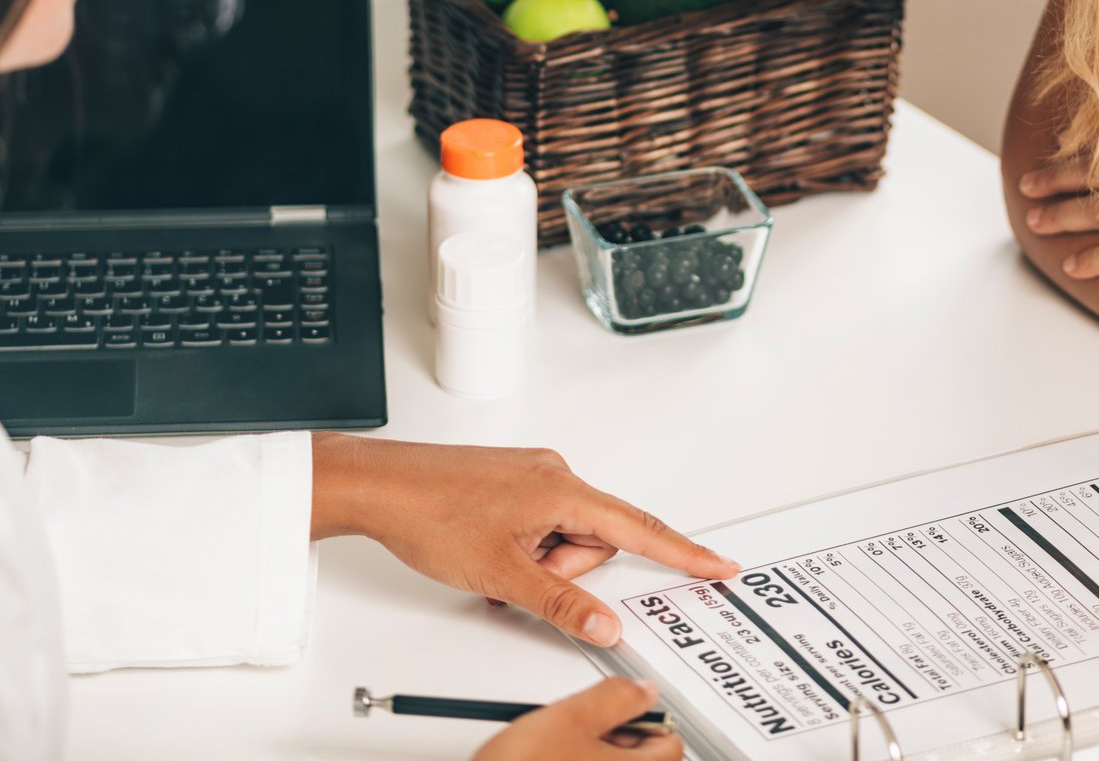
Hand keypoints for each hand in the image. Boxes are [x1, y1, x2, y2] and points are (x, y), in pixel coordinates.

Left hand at [311, 437, 737, 644]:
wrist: (379, 485)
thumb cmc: (431, 512)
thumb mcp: (503, 574)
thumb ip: (562, 603)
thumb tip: (605, 623)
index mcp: (564, 489)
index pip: (640, 528)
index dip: (684, 552)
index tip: (719, 564)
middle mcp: (555, 474)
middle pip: (596, 540)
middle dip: (565, 572)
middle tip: (520, 579)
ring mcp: (532, 477)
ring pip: (565, 537)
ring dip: (540, 563)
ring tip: (495, 564)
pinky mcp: (512, 483)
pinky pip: (541, 524)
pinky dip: (525, 548)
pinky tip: (489, 552)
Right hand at [473, 679, 682, 759]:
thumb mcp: (571, 716)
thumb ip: (616, 697)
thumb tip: (644, 689)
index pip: (670, 741)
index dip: (645, 715)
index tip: (621, 705)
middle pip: (644, 758)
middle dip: (615, 735)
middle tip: (582, 724)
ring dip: (593, 751)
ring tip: (558, 743)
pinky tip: (548, 758)